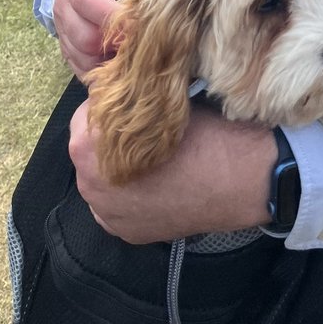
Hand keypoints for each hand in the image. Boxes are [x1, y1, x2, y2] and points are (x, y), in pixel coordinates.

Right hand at [53, 0, 145, 77]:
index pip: (86, 0)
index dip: (112, 16)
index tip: (138, 25)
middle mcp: (62, 5)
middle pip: (84, 35)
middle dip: (115, 43)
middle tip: (141, 42)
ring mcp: (62, 30)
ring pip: (83, 57)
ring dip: (110, 61)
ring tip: (133, 54)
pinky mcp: (67, 49)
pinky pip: (81, 69)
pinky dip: (102, 72)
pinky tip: (120, 64)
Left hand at [69, 99, 276, 242]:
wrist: (237, 179)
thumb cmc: (201, 131)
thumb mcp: (160, 101)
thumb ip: (130, 100)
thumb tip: (121, 89)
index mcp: (89, 144)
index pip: (85, 111)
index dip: (109, 102)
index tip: (128, 99)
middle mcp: (89, 183)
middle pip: (87, 149)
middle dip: (107, 135)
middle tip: (138, 127)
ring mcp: (106, 214)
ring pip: (100, 180)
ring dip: (113, 166)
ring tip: (147, 157)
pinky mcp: (126, 234)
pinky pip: (116, 208)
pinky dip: (127, 196)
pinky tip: (153, 185)